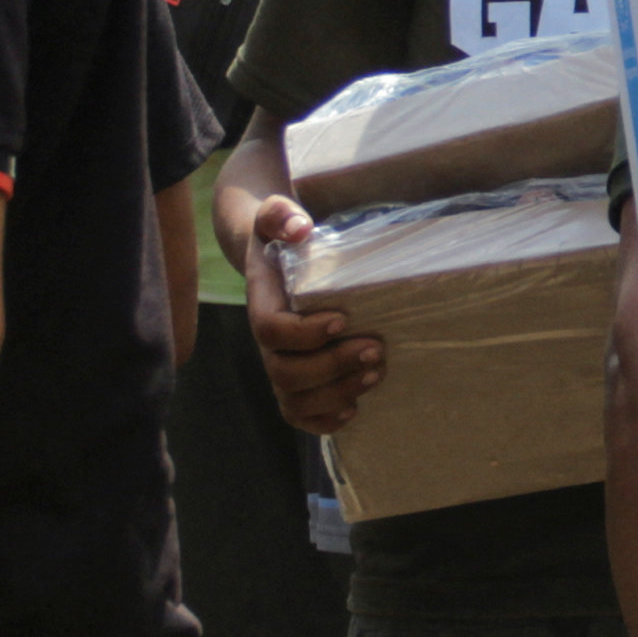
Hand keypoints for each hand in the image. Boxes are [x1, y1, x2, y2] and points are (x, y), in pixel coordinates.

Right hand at [242, 195, 380, 431]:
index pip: (271, 330)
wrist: (272, 254)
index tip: (342, 319)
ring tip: (375, 374)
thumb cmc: (280, 237)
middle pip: (286, 372)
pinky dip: (324, 421)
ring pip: (294, 400)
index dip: (304, 334)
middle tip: (375, 349)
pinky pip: (299, 415)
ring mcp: (280, 364)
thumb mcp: (276, 216)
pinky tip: (354, 409)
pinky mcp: (297, 381)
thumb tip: (300, 228)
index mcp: (262, 304)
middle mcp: (268, 342)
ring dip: (336, 394)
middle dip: (332, 367)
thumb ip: (281, 215)